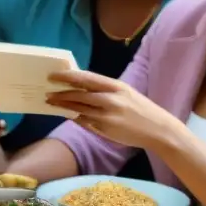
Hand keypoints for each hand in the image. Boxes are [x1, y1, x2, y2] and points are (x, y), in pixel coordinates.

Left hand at [45, 70, 181, 150]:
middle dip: (60, 93)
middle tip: (46, 92)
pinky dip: (74, 117)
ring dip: (63, 106)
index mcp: (116, 86)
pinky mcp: (105, 130)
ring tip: (51, 102)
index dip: (67, 76)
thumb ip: (104, 90)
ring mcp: (107, 116)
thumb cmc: (140, 109)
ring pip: (79, 109)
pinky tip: (66, 114)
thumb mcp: (125, 93)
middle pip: (79, 94)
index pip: (86, 78)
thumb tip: (80, 85)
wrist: (158, 129)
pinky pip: (84, 122)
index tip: (53, 75)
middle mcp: (110, 100)